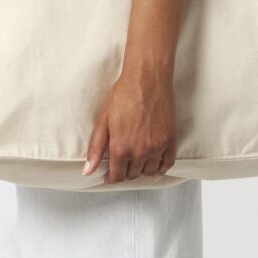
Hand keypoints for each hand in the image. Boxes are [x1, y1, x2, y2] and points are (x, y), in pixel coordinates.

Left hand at [82, 68, 176, 183]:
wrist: (147, 78)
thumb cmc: (123, 95)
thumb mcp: (103, 120)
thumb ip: (95, 148)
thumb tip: (87, 171)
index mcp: (121, 148)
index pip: (116, 175)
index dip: (111, 178)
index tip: (109, 176)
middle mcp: (140, 152)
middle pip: (132, 175)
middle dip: (125, 173)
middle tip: (122, 166)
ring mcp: (157, 147)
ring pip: (149, 172)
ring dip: (141, 171)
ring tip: (136, 164)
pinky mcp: (170, 140)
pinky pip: (167, 164)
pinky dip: (161, 169)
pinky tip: (156, 169)